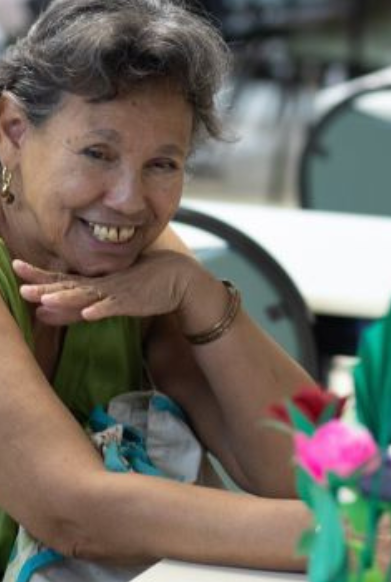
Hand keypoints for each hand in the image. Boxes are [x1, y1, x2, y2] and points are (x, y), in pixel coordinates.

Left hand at [14, 251, 208, 325]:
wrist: (181, 279)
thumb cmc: (150, 284)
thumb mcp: (119, 294)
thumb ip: (93, 302)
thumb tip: (70, 309)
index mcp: (98, 282)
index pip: (64, 279)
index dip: (40, 275)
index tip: (17, 267)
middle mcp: (103, 285)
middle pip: (68, 285)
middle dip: (44, 285)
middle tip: (21, 285)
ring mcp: (118, 292)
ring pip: (87, 295)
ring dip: (67, 297)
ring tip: (46, 299)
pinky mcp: (134, 301)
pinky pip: (115, 307)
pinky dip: (102, 309)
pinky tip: (89, 313)